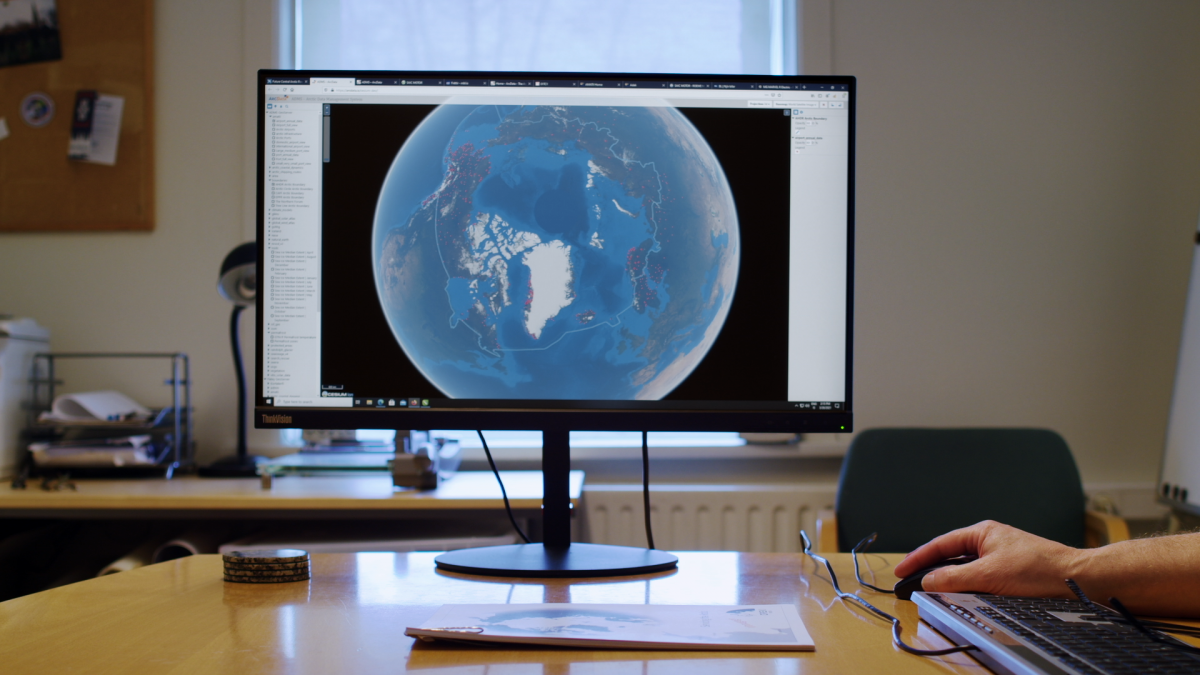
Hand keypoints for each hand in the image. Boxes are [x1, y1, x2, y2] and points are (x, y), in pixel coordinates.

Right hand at [893, 521, 1083, 597]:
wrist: (1076, 580)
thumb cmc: (1039, 569)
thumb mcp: (988, 575)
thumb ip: (954, 578)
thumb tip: (929, 580)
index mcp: (982, 533)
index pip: (940, 544)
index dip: (918, 558)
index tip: (901, 570)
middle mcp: (990, 542)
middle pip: (951, 556)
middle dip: (932, 570)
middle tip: (912, 583)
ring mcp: (1001, 557)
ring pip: (966, 569)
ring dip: (952, 581)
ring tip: (935, 592)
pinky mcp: (1012, 572)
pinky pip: (981, 578)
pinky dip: (969, 587)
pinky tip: (965, 597)